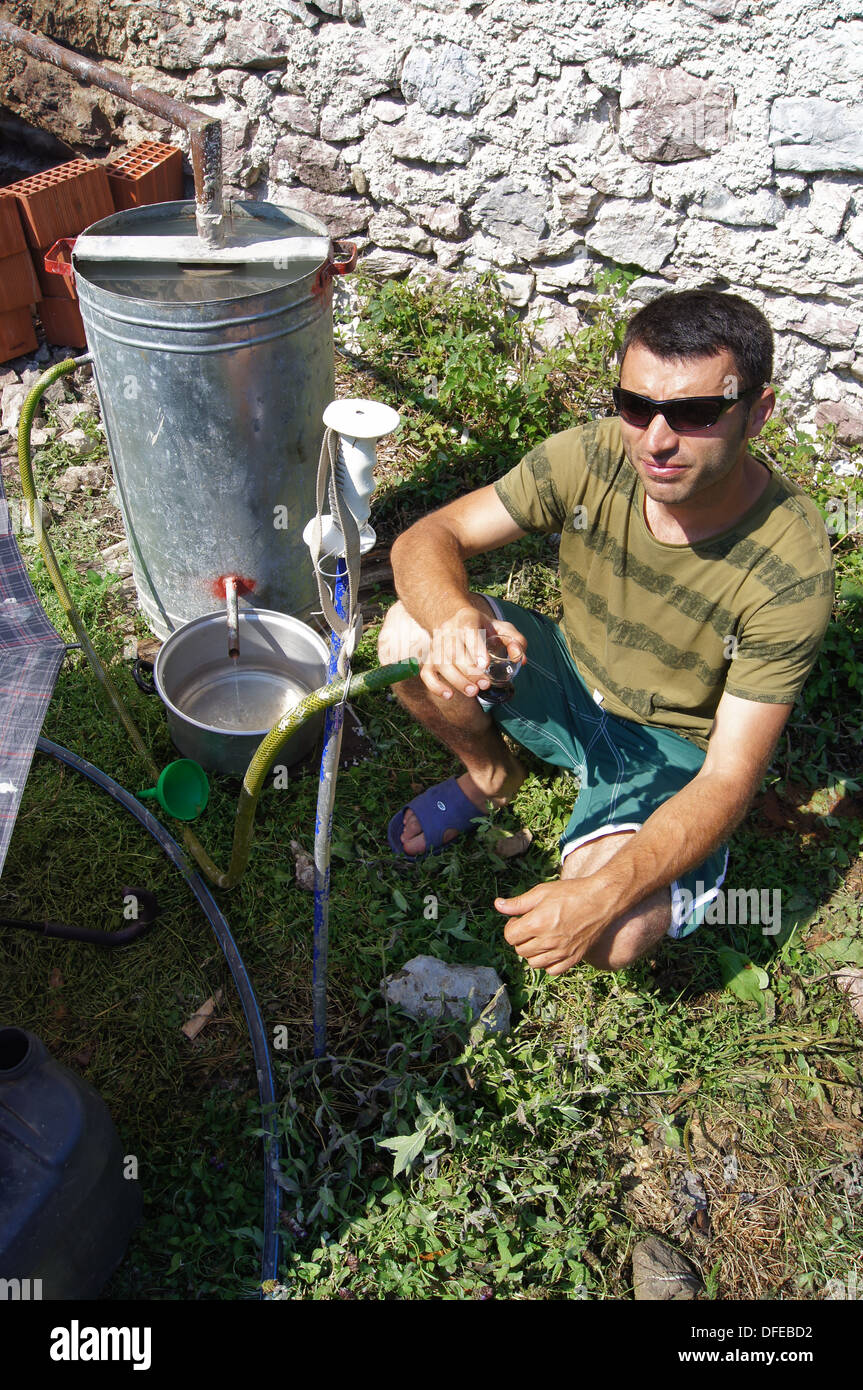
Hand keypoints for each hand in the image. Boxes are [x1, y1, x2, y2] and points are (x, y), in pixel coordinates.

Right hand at [420, 605, 525, 699]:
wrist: (455, 620)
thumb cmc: (483, 628)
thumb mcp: (502, 628)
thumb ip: (515, 641)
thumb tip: (520, 659)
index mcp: (467, 619)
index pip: (469, 631)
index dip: (475, 648)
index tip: (485, 665)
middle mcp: (448, 631)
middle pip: (454, 652)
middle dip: (469, 671)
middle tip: (485, 684)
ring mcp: (436, 645)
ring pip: (440, 664)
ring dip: (457, 680)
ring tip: (473, 692)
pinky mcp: (429, 659)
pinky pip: (426, 673)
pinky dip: (435, 686)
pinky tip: (449, 695)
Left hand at [495, 877, 609, 974]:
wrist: (601, 900)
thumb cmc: (571, 892)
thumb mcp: (542, 892)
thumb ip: (518, 903)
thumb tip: (498, 905)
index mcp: (537, 923)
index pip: (510, 936)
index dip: (511, 927)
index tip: (519, 920)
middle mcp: (548, 941)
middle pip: (520, 950)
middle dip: (521, 939)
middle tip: (530, 927)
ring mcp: (562, 951)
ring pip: (533, 963)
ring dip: (532, 952)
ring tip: (540, 938)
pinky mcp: (574, 958)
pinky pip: (552, 970)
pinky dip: (548, 963)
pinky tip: (551, 950)